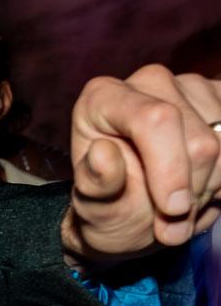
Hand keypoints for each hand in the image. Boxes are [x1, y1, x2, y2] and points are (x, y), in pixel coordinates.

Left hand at [62, 65, 220, 260]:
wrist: (135, 210)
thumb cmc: (110, 206)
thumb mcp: (96, 207)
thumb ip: (97, 183)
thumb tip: (102, 154)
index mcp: (103, 98)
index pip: (155, 120)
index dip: (171, 168)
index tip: (172, 209)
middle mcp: (150, 82)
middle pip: (201, 141)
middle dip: (191, 192)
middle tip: (168, 223)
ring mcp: (192, 86)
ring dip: (210, 189)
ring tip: (180, 205)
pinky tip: (201, 189)